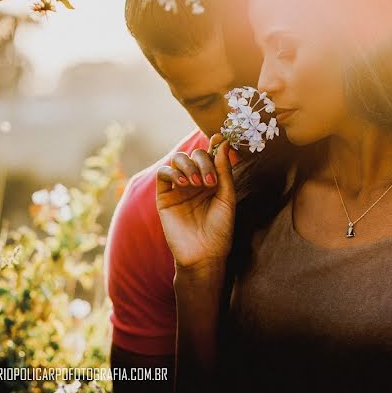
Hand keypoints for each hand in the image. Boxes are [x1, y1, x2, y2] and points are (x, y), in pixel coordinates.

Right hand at [156, 136, 237, 269]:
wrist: (204, 255)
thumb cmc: (220, 230)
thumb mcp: (227, 199)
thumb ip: (224, 171)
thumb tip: (223, 143)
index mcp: (213, 180)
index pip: (211, 155)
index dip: (214, 144)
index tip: (219, 138)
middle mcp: (196, 181)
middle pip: (195, 155)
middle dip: (203, 161)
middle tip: (209, 181)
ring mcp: (179, 187)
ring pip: (178, 159)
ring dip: (188, 166)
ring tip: (196, 183)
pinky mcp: (164, 196)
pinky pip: (163, 173)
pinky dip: (172, 172)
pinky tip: (183, 184)